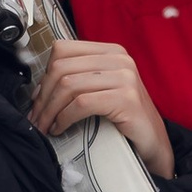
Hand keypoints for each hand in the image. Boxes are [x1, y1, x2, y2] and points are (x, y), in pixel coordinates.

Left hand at [32, 38, 172, 175]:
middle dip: (43, 96)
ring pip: (68, 85)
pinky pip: (82, 103)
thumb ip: (76, 82)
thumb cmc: (125, 119)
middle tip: (37, 118)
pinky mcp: (125, 98)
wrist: (155, 142)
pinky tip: (61, 128)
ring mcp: (124, 77)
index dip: (44, 75)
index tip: (39, 99)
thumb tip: (39, 91)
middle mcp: (119, 59)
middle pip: (62, 68)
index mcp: (110, 52)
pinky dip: (65, 117)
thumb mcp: (100, 91)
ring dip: (50, 110)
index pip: (63, 49)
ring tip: (46, 126)